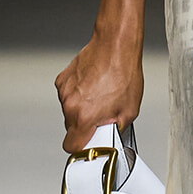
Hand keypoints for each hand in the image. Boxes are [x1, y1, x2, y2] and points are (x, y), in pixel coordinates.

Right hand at [55, 28, 143, 151]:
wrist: (115, 45)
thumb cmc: (123, 73)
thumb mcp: (130, 110)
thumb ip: (116, 129)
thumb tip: (112, 136)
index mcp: (84, 117)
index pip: (71, 146)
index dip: (81, 148)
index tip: (88, 144)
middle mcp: (70, 105)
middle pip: (71, 128)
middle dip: (85, 126)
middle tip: (102, 115)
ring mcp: (65, 91)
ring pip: (70, 111)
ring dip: (82, 108)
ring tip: (100, 96)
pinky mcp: (62, 80)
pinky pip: (68, 95)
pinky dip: (78, 94)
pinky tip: (93, 86)